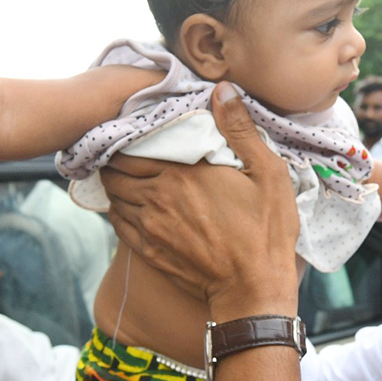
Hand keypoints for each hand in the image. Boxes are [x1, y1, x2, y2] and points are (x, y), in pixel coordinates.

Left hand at [101, 81, 299, 318]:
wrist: (253, 290)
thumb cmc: (266, 231)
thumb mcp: (267, 173)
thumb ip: (240, 129)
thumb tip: (222, 90)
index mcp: (182, 173)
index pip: (133, 145)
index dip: (129, 135)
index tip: (136, 129)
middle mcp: (157, 197)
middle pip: (116, 169)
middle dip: (118, 157)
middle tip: (129, 150)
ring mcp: (149, 227)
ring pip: (114, 196)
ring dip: (117, 184)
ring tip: (130, 176)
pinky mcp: (148, 251)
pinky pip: (118, 223)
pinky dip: (119, 210)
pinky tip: (133, 205)